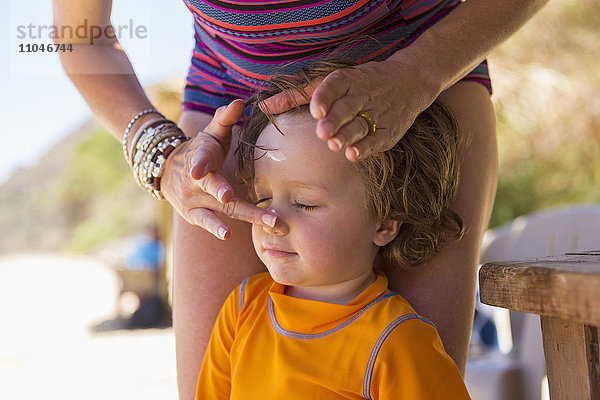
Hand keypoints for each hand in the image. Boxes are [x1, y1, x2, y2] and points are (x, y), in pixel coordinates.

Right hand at [160, 99, 277, 238]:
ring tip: (268, 222)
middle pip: (216, 189)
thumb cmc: (200, 150)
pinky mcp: (194, 214)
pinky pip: (206, 222)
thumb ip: (225, 119)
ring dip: (247, 216)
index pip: (199, 160)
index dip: (199, 165)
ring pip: (222, 210)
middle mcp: (196, 182)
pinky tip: (227, 235)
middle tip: (247, 203)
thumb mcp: (210, 133)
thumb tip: (240, 102)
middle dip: (231, 196)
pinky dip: (216, 228)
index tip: (197, 172)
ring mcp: (194, 200)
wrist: (167, 170)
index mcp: (200, 158)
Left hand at [263, 59, 437, 160]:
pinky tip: (353, 155)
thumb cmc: (359, 83)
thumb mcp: (328, 83)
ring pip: (361, 125)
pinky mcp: (389, 131)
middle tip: (322, 133)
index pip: (334, 86)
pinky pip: (377, 139)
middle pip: (347, 107)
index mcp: (347, 80)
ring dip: (348, 135)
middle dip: (335, 120)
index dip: (325, 98)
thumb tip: (262, 107)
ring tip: (334, 145)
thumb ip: (295, 96)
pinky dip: (366, 147)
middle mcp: (362, 95)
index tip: (315, 110)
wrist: (409, 82)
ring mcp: (377, 113)